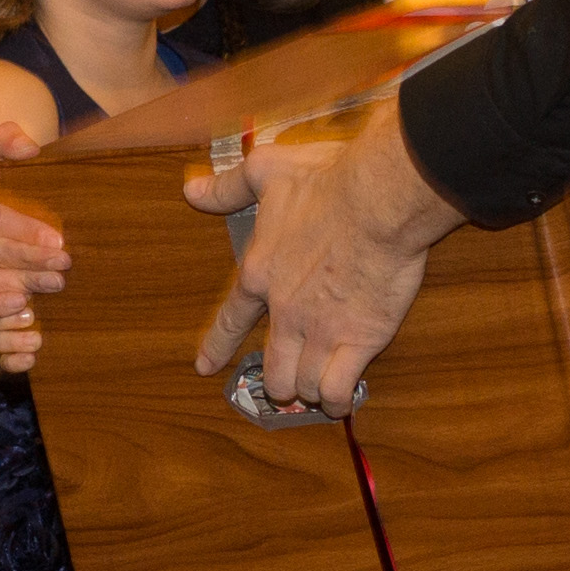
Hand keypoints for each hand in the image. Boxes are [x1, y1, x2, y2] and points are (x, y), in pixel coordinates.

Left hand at [184, 99, 464, 409]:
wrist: (377, 199)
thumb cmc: (327, 182)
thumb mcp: (267, 172)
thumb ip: (228, 188)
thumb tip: (192, 191)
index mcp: (261, 273)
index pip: (231, 320)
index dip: (217, 346)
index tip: (205, 367)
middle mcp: (285, 311)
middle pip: (271, 369)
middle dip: (276, 381)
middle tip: (285, 381)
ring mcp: (321, 330)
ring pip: (301, 384)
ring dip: (306, 389)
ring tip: (316, 387)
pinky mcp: (360, 339)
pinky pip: (338, 389)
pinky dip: (336, 399)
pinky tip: (340, 398)